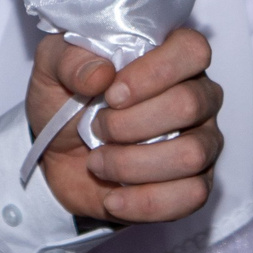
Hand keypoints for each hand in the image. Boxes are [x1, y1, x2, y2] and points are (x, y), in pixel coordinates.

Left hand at [26, 27, 224, 224]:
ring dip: (132, 164)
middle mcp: (197, 95)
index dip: (155, 71)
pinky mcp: (196, 184)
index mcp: (171, 56)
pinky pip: (192, 196)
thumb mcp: (51, 67)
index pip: (191, 50)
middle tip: (97, 128)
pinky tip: (113, 198)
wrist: (57, 157)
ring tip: (98, 163)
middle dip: (130, 124)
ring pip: (191, 154)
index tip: (112, 93)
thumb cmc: (65, 100)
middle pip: (190, 104)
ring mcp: (202, 141)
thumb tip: (101, 73)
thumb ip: (68, 58)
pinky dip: (145, 202)